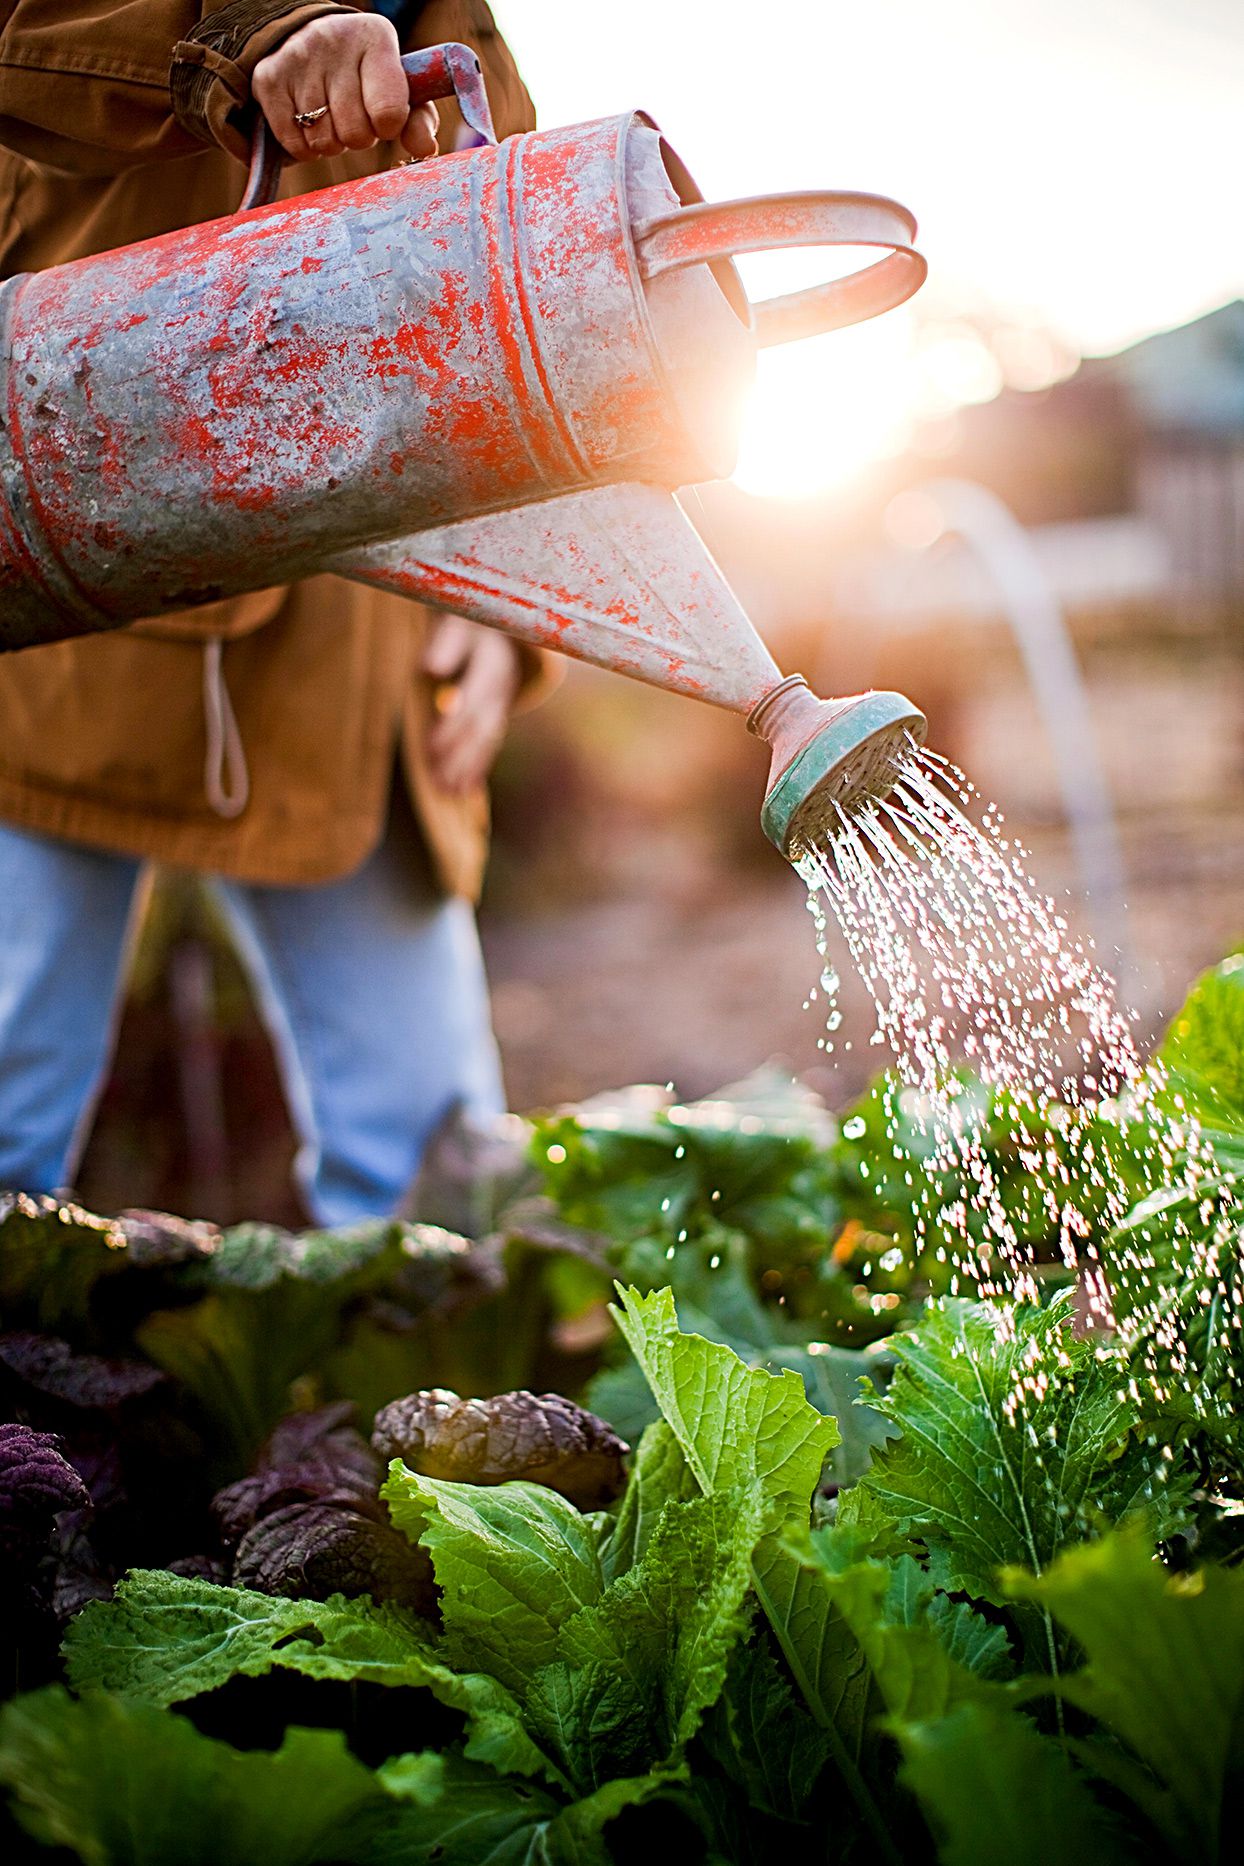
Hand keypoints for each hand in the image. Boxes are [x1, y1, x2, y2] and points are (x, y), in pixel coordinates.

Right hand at [252, 13, 438, 164]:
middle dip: (358, 136)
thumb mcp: (400, 88)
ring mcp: (297, 57)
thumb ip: (418, 120)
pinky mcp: (268, 77)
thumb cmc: (367, 75)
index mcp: (375, 37)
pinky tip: (309, 123)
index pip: (389, 111)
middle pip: (355, 133)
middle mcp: (334, 39)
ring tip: (332, 116)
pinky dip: (305, 147)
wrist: (312, 39)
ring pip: (324, 141)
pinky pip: (295, 144)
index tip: (383, 117)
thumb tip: (425, 149)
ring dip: (332, 142)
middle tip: (353, 115)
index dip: (387, 127)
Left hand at [422, 614, 522, 794]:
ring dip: (467, 767)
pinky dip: (477, 768)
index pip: (473, 697)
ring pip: (487, 739)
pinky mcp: (498, 715)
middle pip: (481, 724)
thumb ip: (445, 644)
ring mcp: (502, 703)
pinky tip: (464, 790)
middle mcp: (502, 686)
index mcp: (493, 660)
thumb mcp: (457, 623)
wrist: (499, 624)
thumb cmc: (468, 623)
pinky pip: (490, 744)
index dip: (453, 723)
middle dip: (458, 752)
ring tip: (448, 791)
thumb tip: (430, 668)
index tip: (432, 746)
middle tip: (436, 776)